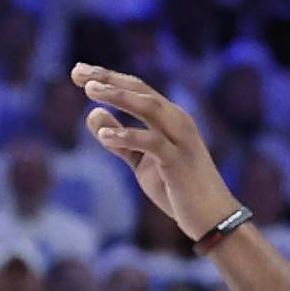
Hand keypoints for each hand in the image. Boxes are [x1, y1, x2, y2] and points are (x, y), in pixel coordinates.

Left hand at [67, 64, 236, 242]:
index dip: (108, 77)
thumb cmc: (176, 189)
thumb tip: (92, 113)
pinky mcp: (179, 162)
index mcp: (169, 119)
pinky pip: (153, 142)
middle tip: (77, 72)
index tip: (78, 71)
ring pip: (150, 107)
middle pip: (141, 90)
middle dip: (109, 78)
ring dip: (119, 96)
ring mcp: (181, 140)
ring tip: (89, 91)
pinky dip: (128, 136)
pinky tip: (104, 135)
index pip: (137, 89)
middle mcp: (177, 122)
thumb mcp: (141, 162)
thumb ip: (119, 140)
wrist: (212, 218)